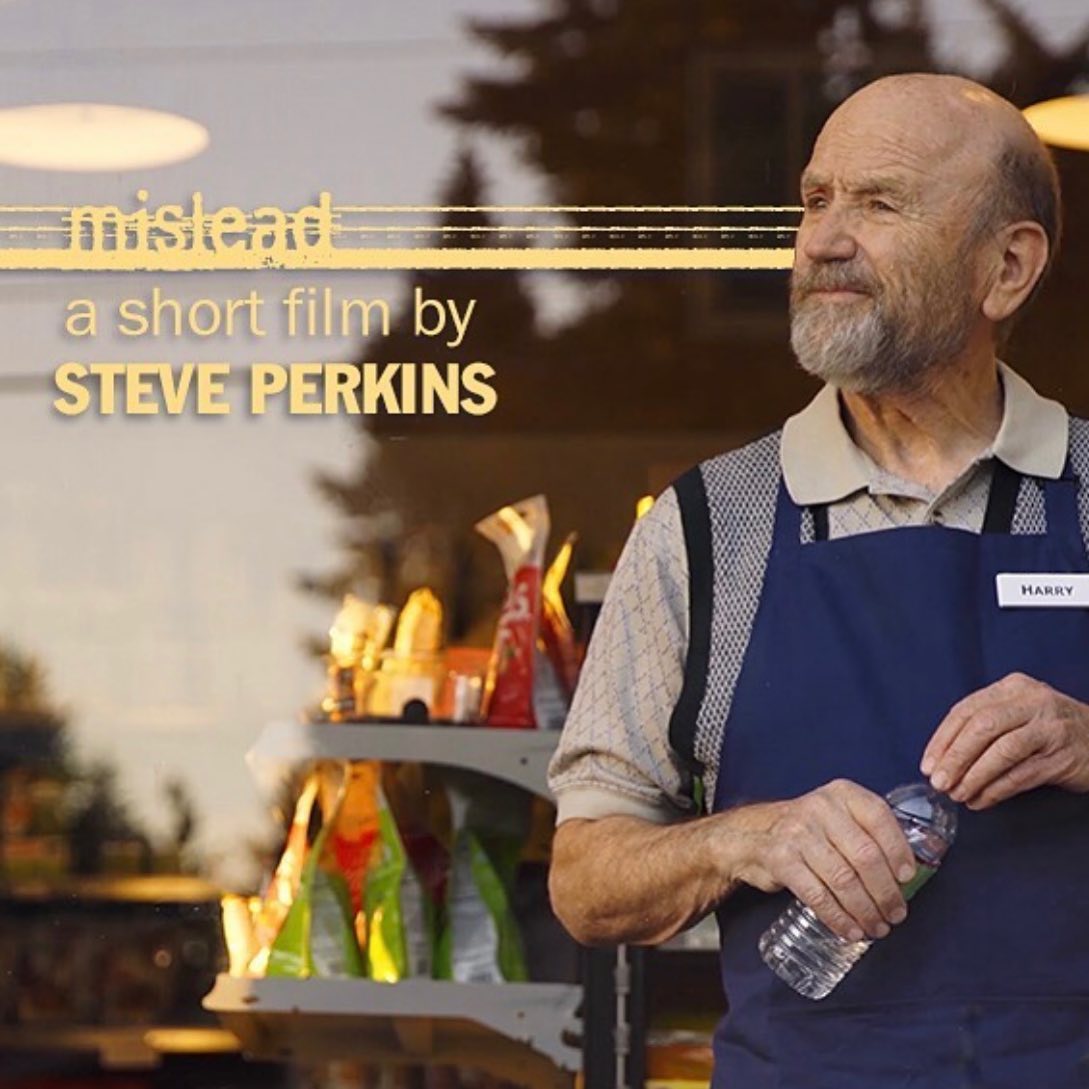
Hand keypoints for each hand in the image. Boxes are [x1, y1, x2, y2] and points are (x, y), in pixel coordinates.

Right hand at [731, 779, 915, 942]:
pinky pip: (818, 895)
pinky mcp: (782, 860)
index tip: (908, 878)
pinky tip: (851, 930)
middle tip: (896, 914)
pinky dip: (838, 918)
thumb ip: (868, 833)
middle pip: (865, 855)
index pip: (879, 817)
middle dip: (885, 892)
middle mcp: (821, 808)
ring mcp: (798, 833)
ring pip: (844, 880)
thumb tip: (907, 876)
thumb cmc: (809, 830)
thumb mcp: (838, 815)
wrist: (753, 834)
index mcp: (842, 794)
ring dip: (865, 911)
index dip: (898, 850)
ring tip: (877, 926)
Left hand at [921, 672, 1088, 808]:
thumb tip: (941, 760)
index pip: (966, 711)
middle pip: (981, 727)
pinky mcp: (1063, 756)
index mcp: (1012, 688)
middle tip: (939, 782)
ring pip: (1002, 752)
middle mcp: (1032, 702)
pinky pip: (1022, 774)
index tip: (928, 764)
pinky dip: (996, 790)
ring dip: (974, 776)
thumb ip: (983, 727)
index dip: (942, 739)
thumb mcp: (1016, 714)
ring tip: (957, 794)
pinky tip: (981, 800)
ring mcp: (1050, 728)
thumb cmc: (1048, 729)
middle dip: (954, 758)